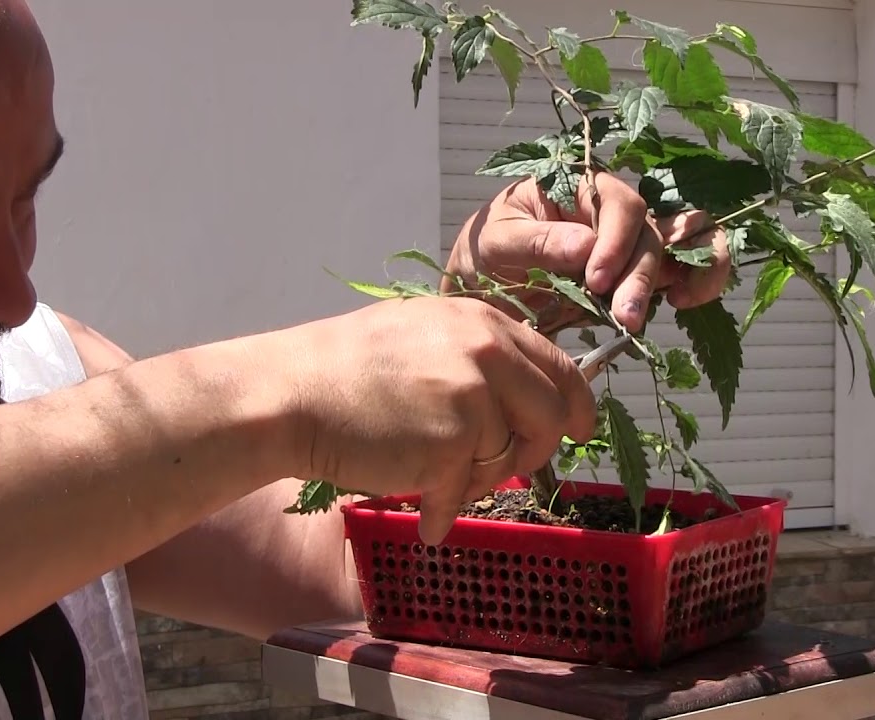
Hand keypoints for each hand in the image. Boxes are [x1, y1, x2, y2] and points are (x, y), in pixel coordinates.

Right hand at [276, 296, 595, 543]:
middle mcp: (486, 352)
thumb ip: (479, 357)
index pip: (556, 364)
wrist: (293, 395)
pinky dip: (446, 513)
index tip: (581, 427)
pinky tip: (428, 520)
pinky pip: (466, 492)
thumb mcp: (423, 336)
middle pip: (550, 413)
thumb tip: (522, 399)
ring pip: (507, 457)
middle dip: (537, 449)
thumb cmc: (346, 370)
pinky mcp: (452, 443)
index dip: (575, 401)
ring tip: (432, 479)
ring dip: (476, 481)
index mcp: (482, 323)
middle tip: (511, 470)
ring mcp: (472, 397)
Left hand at [445, 174, 731, 333]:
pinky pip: (682, 269)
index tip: (595, 279)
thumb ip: (536, 242)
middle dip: (639, 276)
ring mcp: (628, 244)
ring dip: (675, 278)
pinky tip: (684, 301)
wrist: (479, 287)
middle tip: (624, 316)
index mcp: (578, 187)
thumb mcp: (495, 242)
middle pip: (648, 233)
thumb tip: (586, 246)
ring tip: (653, 313)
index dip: (616, 241)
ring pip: (676, 247)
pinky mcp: (635, 276)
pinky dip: (698, 279)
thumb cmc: (483, 251)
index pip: (618, 204)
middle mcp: (611, 212)